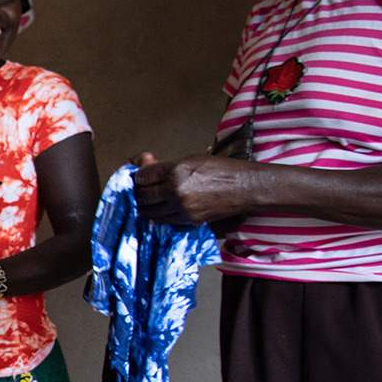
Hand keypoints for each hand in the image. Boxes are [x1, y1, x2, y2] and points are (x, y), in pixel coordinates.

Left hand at [132, 152, 249, 225]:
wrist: (244, 188)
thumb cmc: (221, 170)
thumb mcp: (191, 160)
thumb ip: (166, 166)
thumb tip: (145, 167)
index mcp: (176, 171)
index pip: (143, 177)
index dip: (138, 177)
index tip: (138, 178)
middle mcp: (176, 191)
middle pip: (143, 195)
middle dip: (138, 193)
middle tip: (138, 191)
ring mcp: (182, 208)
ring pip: (150, 211)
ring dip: (144, 207)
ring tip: (144, 202)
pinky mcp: (188, 220)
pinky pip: (164, 220)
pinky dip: (157, 216)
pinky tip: (155, 212)